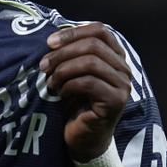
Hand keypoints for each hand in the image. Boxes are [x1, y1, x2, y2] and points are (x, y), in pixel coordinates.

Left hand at [39, 23, 132, 161]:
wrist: (82, 137)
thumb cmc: (75, 102)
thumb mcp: (72, 71)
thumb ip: (70, 53)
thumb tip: (53, 37)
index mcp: (114, 56)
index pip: (100, 30)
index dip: (73, 32)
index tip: (50, 42)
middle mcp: (123, 68)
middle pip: (93, 45)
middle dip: (63, 52)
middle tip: (43, 65)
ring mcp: (122, 85)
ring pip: (91, 63)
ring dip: (64, 69)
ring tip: (50, 81)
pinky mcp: (116, 101)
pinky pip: (89, 83)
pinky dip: (69, 85)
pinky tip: (61, 93)